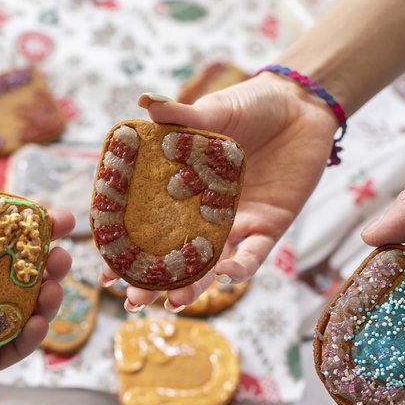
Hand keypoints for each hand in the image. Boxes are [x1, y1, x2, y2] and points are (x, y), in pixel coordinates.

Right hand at [98, 74, 338, 310]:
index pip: (147, 227)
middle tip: (133, 300)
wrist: (300, 106)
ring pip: (210, 267)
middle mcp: (204, 214)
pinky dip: (239, 269)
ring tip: (173, 302)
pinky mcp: (269, 227)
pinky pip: (252, 256)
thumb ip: (181, 116)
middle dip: (154, 282)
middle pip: (174, 257)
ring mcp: (236, 224)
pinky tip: (223, 275)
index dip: (126, 251)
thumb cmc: (251, 106)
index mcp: (181, 190)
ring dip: (193, 287)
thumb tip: (145, 102)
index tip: (104, 271)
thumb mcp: (213, 110)